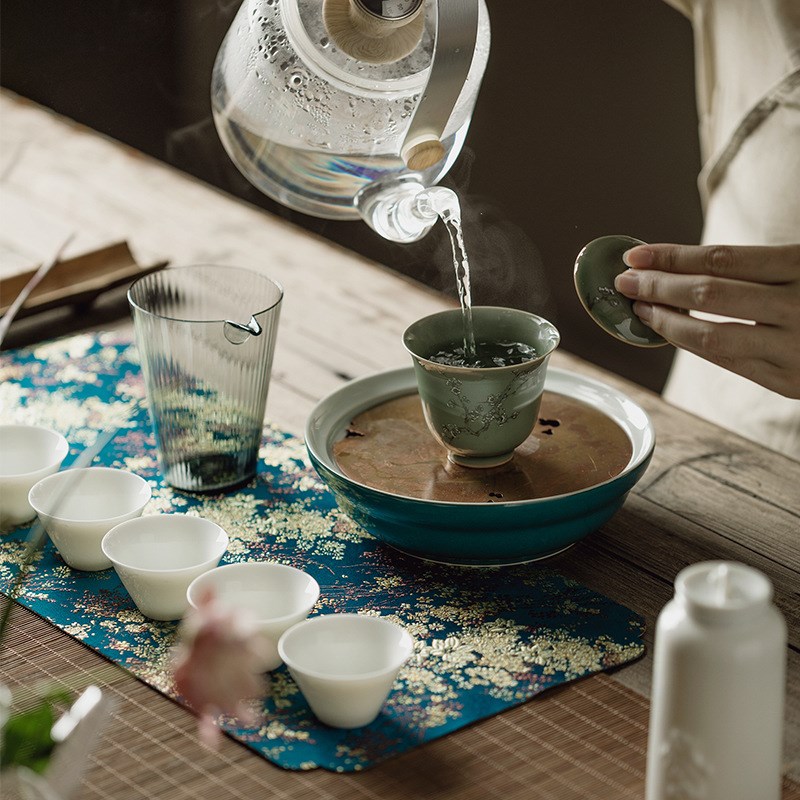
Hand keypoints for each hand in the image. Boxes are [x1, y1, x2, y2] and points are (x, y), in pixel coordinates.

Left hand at [613, 243, 799, 397]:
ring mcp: (796, 351)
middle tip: (624, 281)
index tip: (636, 254)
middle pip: (710, 294)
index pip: (722, 259)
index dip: (672, 256)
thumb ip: (761, 265)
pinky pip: (728, 363)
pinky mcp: (791, 384)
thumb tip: (682, 264)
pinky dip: (694, 345)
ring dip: (667, 322)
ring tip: (641, 308)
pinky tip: (673, 332)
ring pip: (712, 337)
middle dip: (658, 286)